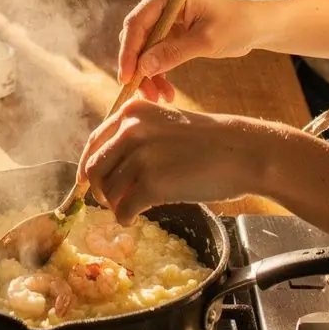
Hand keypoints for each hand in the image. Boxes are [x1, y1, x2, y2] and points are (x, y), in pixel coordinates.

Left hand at [78, 98, 275, 221]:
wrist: (241, 151)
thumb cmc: (208, 142)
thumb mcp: (165, 123)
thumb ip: (136, 136)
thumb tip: (105, 165)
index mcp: (132, 111)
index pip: (94, 141)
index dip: (87, 165)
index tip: (87, 181)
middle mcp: (131, 129)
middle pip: (94, 168)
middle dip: (98, 189)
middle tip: (109, 200)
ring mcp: (140, 156)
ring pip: (107, 191)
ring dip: (115, 205)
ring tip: (130, 208)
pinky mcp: (151, 184)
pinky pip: (124, 209)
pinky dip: (124, 218)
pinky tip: (134, 218)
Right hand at [116, 0, 259, 101]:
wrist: (255, 25)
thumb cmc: (236, 25)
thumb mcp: (206, 41)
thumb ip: (174, 53)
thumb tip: (143, 67)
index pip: (137, 22)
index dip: (129, 51)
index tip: (127, 77)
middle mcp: (160, 2)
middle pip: (137, 37)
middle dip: (139, 67)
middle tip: (146, 94)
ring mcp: (164, 17)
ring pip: (144, 49)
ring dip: (148, 74)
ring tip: (159, 98)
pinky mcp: (169, 31)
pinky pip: (155, 54)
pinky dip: (158, 72)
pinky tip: (166, 92)